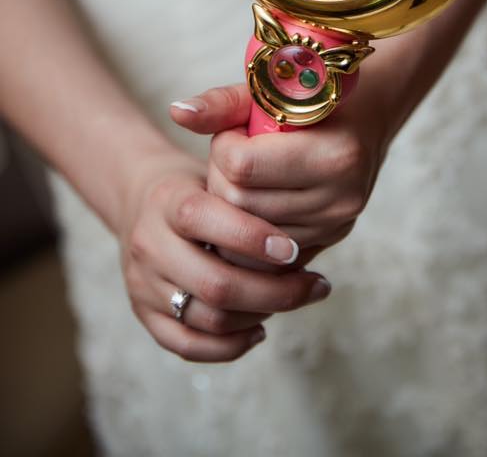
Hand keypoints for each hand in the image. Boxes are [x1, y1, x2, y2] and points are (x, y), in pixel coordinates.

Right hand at [118, 122, 331, 362]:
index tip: (293, 248)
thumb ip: (251, 190)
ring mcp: (142, 284)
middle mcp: (148, 244)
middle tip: (316, 284)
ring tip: (295, 299)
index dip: (252, 237)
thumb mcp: (217, 170)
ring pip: (209, 319)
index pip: (202, 218)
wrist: (140, 199)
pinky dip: (231, 345)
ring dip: (261, 315)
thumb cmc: (198, 185)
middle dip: (274, 291)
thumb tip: (309, 227)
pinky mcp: (143, 314)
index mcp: (166, 200)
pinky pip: (189, 346)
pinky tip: (260, 327)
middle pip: (214, 284)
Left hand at [170, 81, 391, 261]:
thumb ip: (221, 104)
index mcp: (334, 154)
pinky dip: (249, 227)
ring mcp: (336, 224)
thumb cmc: (312, 96)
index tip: (235, 132)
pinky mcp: (328, 241)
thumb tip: (177, 112)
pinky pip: (265, 252)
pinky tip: (254, 200)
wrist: (366, 117)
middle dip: (222, 176)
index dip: (224, 146)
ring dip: (234, 203)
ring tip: (248, 174)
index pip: (242, 167)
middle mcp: (340, 196)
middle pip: (240, 203)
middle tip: (235, 154)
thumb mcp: (269, 90)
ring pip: (248, 231)